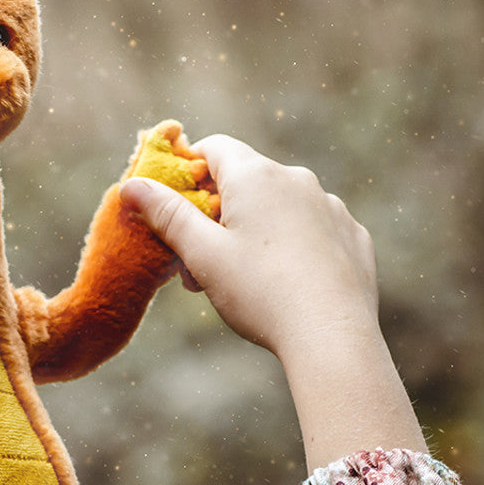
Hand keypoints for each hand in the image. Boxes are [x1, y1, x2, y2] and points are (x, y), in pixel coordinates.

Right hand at [121, 135, 377, 362]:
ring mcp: (330, 206)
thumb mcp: (203, 255)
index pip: (215, 148)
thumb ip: (167, 215)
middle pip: (246, 182)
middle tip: (197, 261)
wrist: (331, 336)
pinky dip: (293, 246)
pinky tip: (286, 283)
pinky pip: (313, 229)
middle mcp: (297, 180)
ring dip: (254, 231)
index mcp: (257, 177)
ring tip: (239, 281)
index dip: (189, 170)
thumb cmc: (260, 293)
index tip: (175, 203)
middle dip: (217, 214)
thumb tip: (131, 185)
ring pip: (280, 208)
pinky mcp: (352, 235)